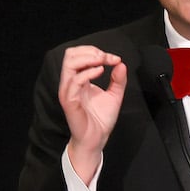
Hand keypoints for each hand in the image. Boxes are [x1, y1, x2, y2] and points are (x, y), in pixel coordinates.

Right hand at [58, 45, 125, 182]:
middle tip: (106, 58)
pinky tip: (100, 72)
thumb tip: (120, 63)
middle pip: (70, 55)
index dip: (97, 52)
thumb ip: (118, 80)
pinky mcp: (70, 101)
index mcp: (79, 80)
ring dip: (89, 58)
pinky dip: (88, 73)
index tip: (115, 59)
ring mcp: (69, 91)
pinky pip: (74, 81)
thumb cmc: (100, 120)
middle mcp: (71, 83)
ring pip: (69, 63)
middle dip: (90, 51)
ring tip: (103, 62)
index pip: (79, 55)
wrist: (96, 139)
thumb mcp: (114, 95)